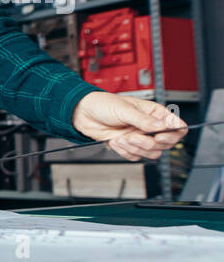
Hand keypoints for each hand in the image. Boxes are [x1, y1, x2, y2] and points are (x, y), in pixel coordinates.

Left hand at [71, 91, 187, 161]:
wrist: (83, 113)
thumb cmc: (103, 104)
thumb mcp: (124, 109)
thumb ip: (143, 120)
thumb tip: (162, 126)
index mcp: (155, 114)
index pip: (177, 127)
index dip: (173, 134)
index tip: (160, 136)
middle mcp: (150, 127)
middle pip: (166, 144)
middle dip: (149, 143)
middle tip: (133, 137)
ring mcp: (140, 137)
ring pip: (152, 153)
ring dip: (136, 148)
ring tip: (121, 139)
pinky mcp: (129, 146)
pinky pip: (135, 157)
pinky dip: (125, 152)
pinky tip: (115, 141)